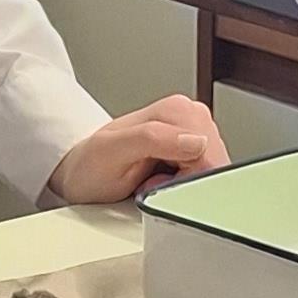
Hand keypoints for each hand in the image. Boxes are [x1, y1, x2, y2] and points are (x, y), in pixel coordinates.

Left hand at [49, 95, 227, 201]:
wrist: (81, 171)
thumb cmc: (91, 165)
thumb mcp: (111, 152)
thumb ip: (152, 140)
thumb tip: (195, 141)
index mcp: (177, 110)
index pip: (210, 157)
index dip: (186, 180)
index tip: (157, 183)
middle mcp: (190, 117)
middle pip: (215, 167)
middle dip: (186, 184)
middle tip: (151, 183)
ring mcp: (194, 134)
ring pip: (211, 175)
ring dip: (184, 187)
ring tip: (153, 181)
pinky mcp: (194, 151)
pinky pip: (204, 179)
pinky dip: (183, 188)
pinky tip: (161, 181)